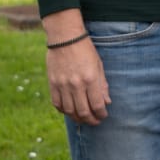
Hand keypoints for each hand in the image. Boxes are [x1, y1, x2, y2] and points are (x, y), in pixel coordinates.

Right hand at [43, 10, 109, 124]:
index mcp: (90, 79)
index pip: (97, 105)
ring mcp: (62, 85)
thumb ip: (102, 85)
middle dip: (91, 120)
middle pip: (83, 111)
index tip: (103, 116)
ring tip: (83, 119)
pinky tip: (69, 110)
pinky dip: (63, 111)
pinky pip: (57, 104)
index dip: (101, 114)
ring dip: (77, 118)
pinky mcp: (52, 83)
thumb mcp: (99, 65)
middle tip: (95, 121)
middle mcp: (76, 84)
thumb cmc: (85, 49)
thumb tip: (106, 102)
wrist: (65, 37)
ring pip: (69, 111)